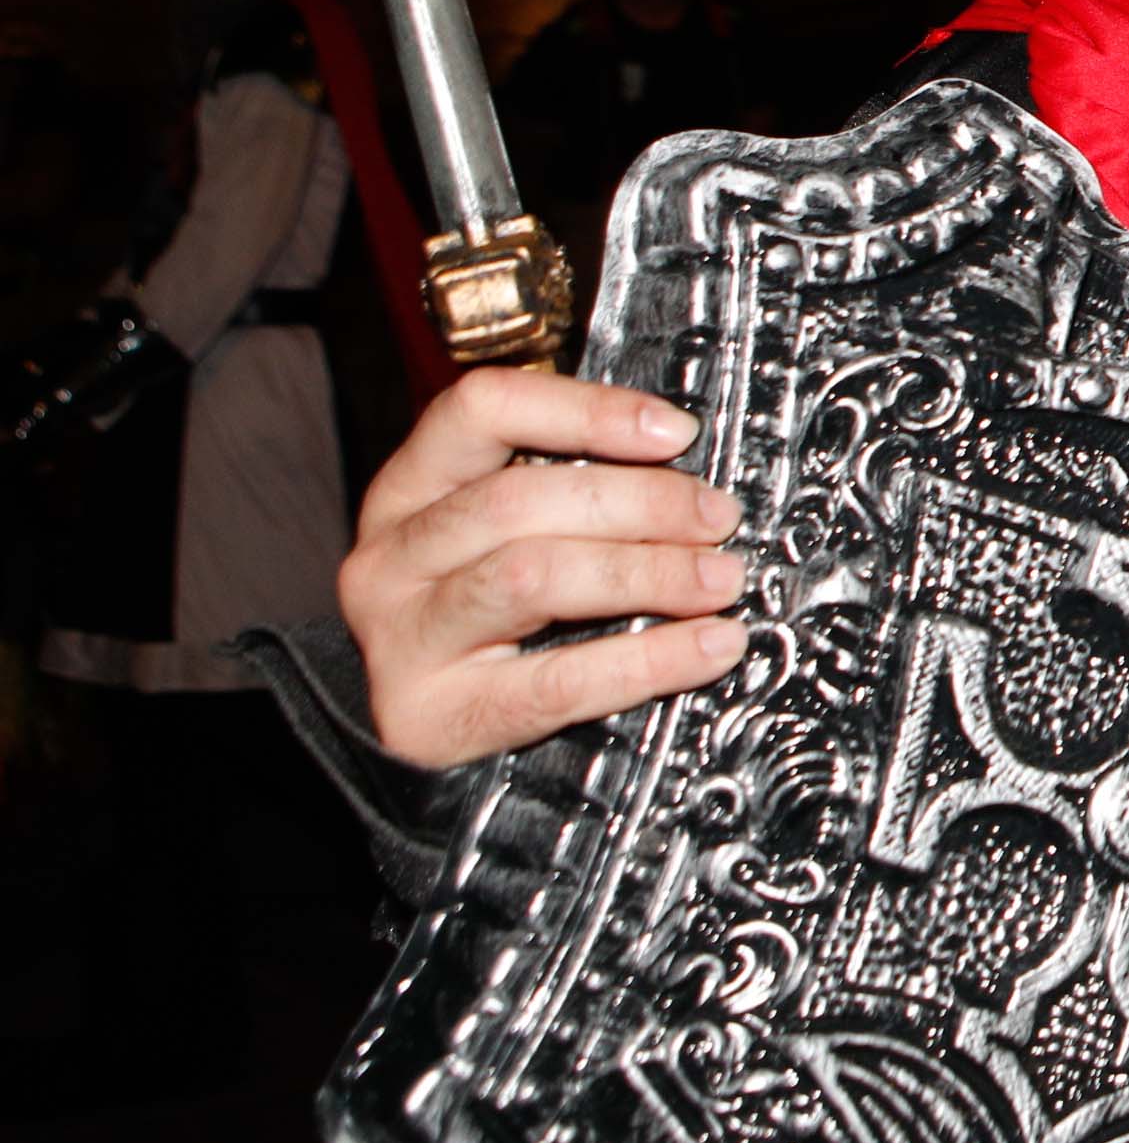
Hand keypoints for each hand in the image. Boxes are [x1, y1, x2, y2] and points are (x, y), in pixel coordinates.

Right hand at [340, 368, 749, 767]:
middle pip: (518, 499)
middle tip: (717, 518)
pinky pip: (557, 681)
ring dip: (649, 573)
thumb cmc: (479, 617)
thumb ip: (569, 494)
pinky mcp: (433, 718)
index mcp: (409, 490)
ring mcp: (402, 639)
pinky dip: (651, 659)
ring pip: (533, 577)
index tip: (675, 432)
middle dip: (641, 503)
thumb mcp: (498, 538)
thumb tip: (688, 475)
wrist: (413, 732)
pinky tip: (709, 646)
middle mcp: (392, 557)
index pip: (482, 410)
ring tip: (721, 580)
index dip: (586, 410)